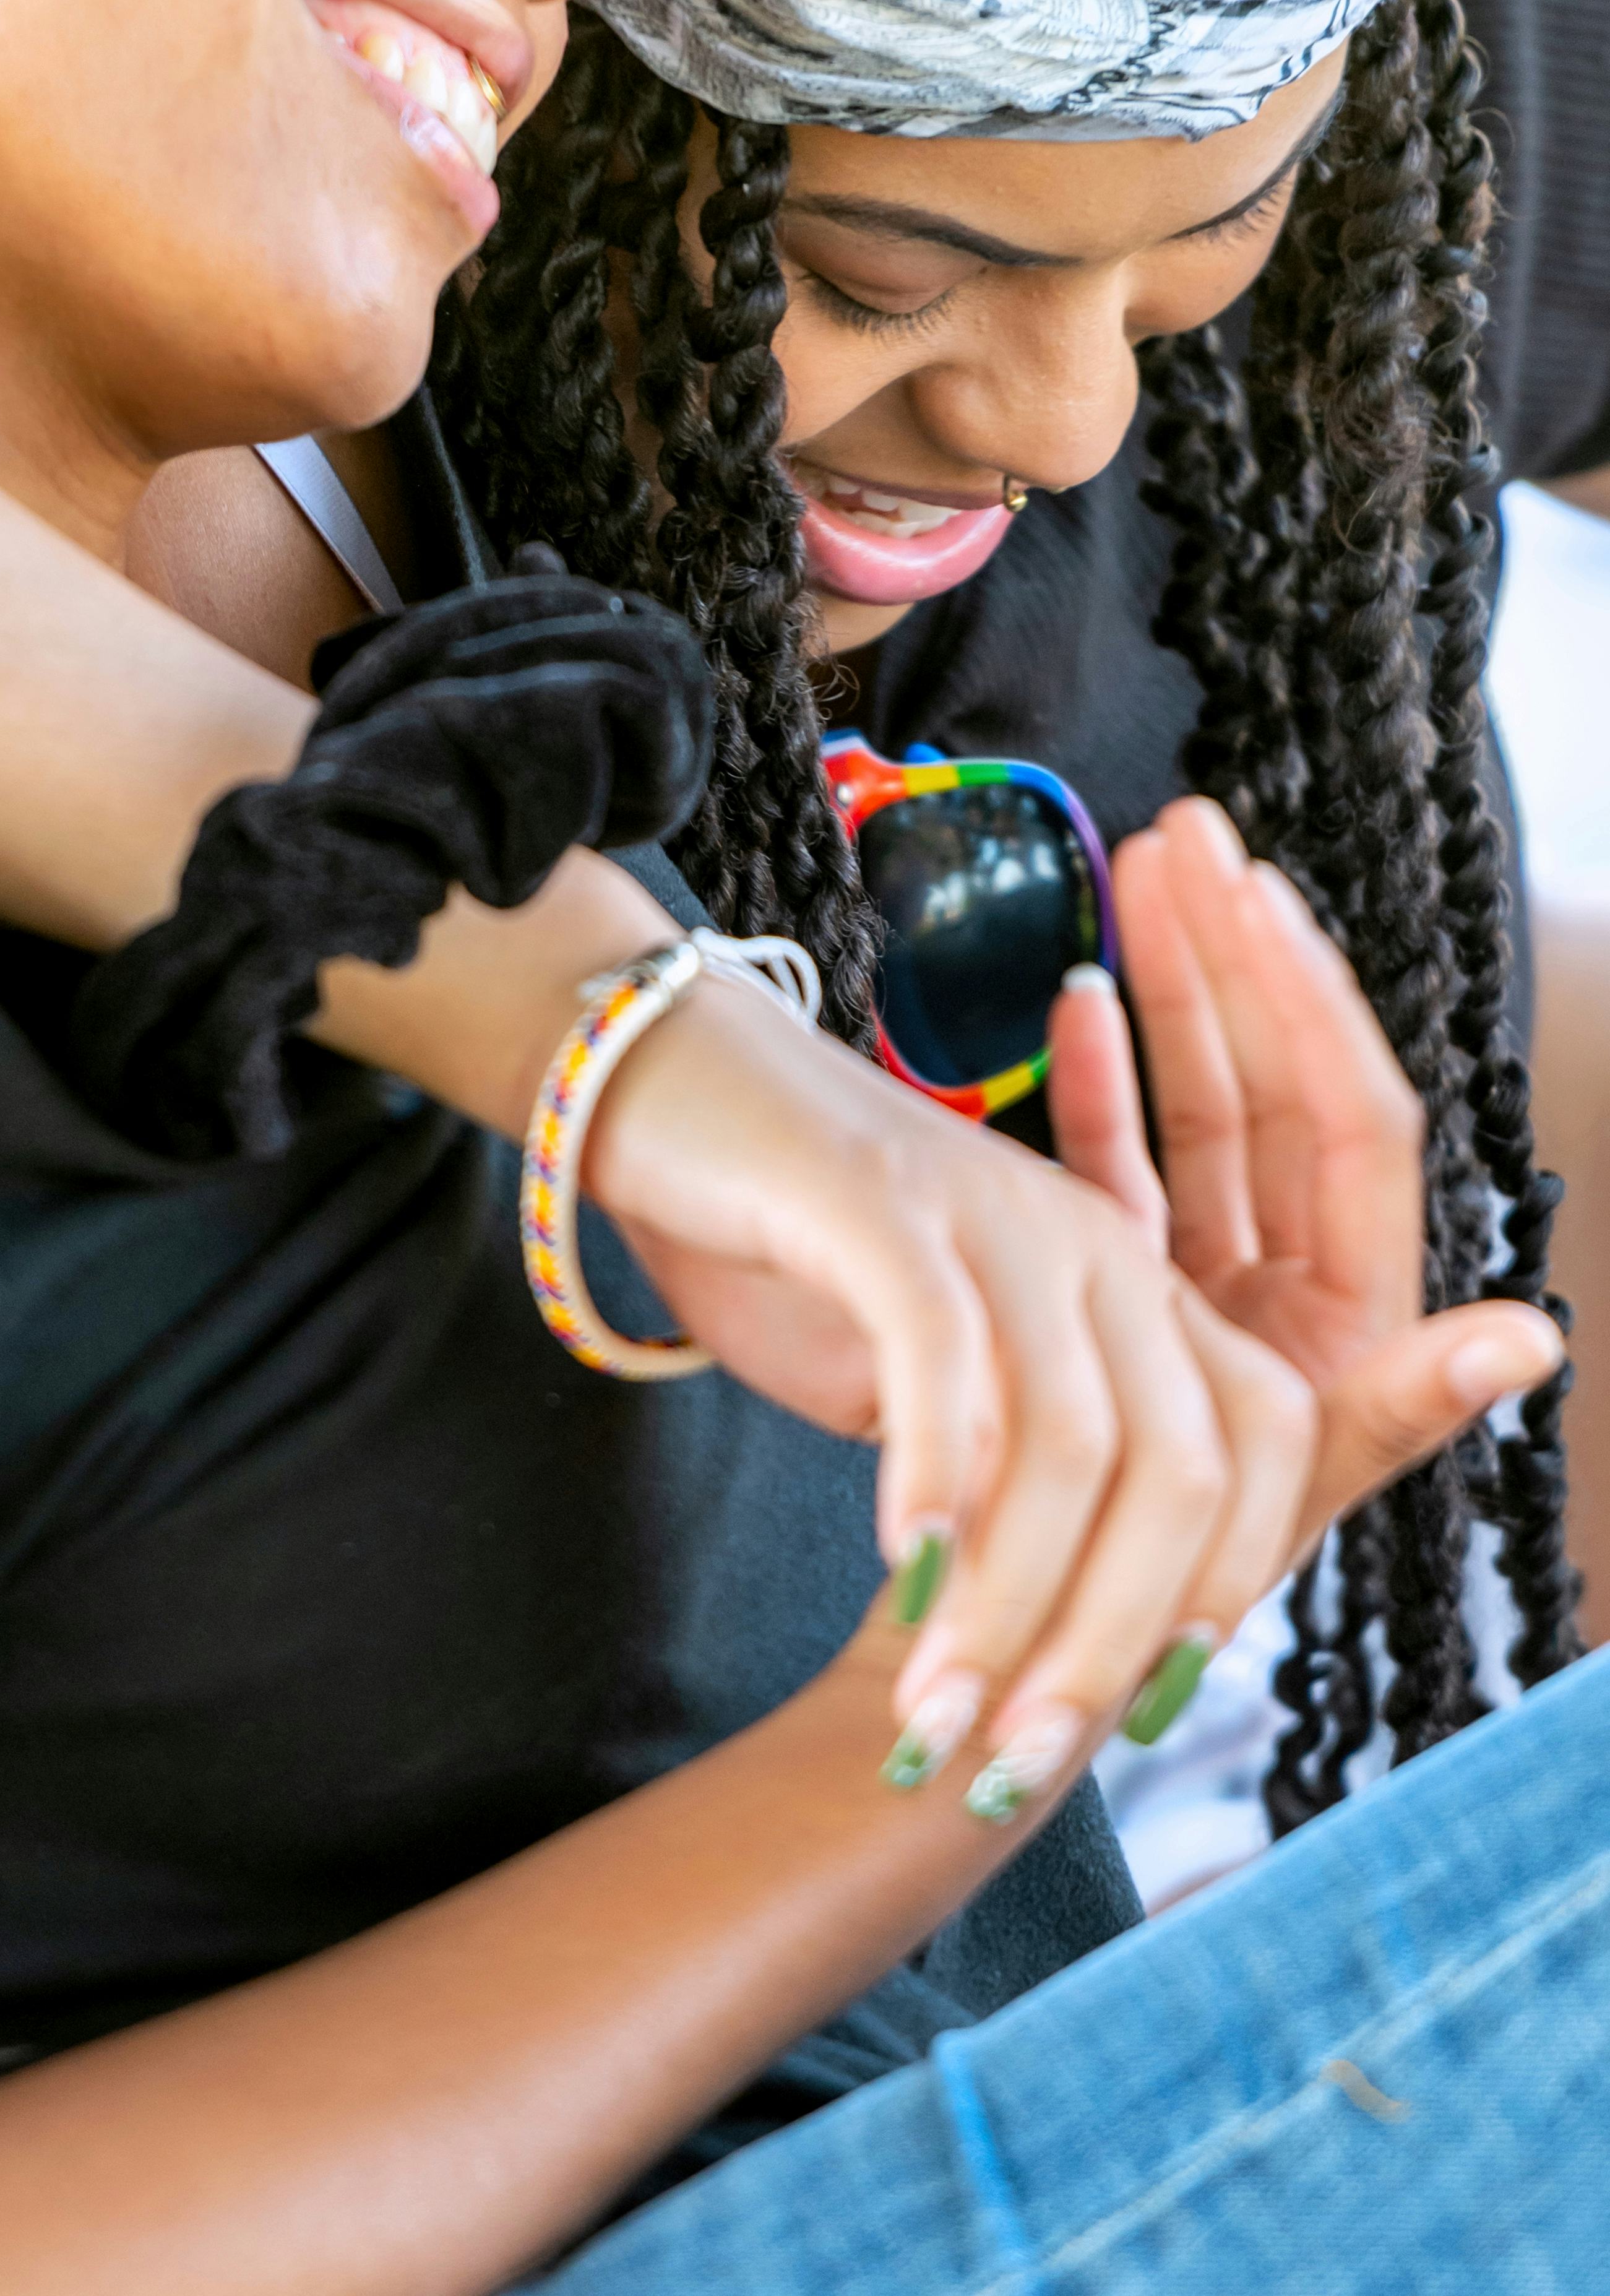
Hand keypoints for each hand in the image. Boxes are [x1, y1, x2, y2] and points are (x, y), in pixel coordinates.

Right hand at [585, 970, 1324, 1802]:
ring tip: (926, 1709)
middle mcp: (1093, 1243)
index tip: (1130, 1724)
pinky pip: (942, 1351)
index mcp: (1133, 1282)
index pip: (1260, 1444)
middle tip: (1006, 1762)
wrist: (666, 1085)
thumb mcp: (941, 1377)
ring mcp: (992, 1212)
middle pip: (1179, 1467)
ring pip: (1068, 1438)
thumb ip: (1013, 1482)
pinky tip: (899, 1566)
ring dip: (1006, 1602)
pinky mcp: (880, 1200)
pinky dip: (936, 1474)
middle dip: (1102, 1642)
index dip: (1217, 1593)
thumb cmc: (799, 1250)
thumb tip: (1054, 1655)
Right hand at [1049, 795, 1563, 1559]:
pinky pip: (1107, 1169)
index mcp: (1326, 1337)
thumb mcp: (1260, 1496)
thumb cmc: (1102, 1589)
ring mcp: (1151, 1279)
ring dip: (1172, 984)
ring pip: (1195, 1108)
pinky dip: (1093, 1085)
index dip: (1309, 1005)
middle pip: (1274, 1090)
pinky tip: (1077, 996)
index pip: (1349, 1126)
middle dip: (1236, 955)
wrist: (942, 1641)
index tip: (1261, 893)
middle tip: (1196, 832)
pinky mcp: (1045, 1285)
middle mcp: (1253, 1294)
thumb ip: (1390, 1409)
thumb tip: (1530, 1338)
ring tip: (1146, 865)